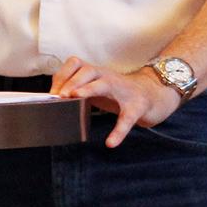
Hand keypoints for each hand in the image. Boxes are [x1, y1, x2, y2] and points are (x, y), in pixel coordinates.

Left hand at [51, 57, 182, 148]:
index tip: (51, 93)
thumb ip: (79, 91)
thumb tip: (54, 102)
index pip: (76, 64)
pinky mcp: (138, 106)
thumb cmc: (119, 93)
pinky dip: (119, 131)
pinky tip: (111, 143)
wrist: (154, 95)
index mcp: (98, 74)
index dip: (62, 76)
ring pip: (105, 84)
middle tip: (60, 96)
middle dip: (72, 81)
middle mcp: (109, 78)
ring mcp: (124, 91)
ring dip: (89, 89)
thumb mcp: (97, 88)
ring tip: (76, 97)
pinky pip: (127, 118)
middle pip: (88, 70)